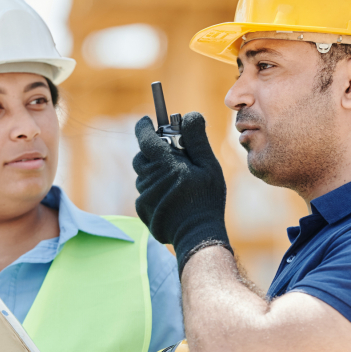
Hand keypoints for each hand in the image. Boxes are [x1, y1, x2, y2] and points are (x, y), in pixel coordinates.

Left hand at [133, 112, 230, 274]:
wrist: (197, 235)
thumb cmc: (207, 200)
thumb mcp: (208, 167)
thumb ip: (196, 140)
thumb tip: (190, 115)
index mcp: (166, 165)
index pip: (145, 138)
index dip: (144, 126)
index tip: (147, 120)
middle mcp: (150, 179)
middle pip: (142, 156)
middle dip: (152, 152)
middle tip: (170, 155)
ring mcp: (144, 196)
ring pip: (143, 175)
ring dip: (155, 173)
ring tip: (176, 181)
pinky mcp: (142, 210)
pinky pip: (144, 193)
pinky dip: (154, 190)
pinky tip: (172, 198)